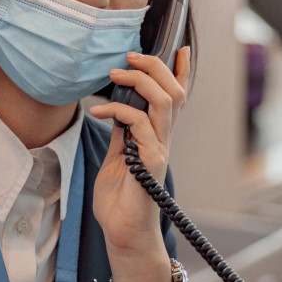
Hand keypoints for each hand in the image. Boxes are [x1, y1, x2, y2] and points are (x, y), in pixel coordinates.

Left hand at [87, 47, 190, 281]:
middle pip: (174, 91)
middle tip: (129, 56)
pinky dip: (119, 113)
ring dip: (139, 81)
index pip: (177, 97)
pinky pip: (141, 126)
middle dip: (155, 66)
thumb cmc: (120, 200)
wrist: (124, 234)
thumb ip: (124, 134)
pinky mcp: (150, 162)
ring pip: (164, 102)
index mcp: (158, 136)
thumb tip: (118, 109)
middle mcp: (164, 140)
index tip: (181, 48)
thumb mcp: (119, 157)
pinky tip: (99, 113)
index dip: (182, 71)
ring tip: (115, 74)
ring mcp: (160, 150)